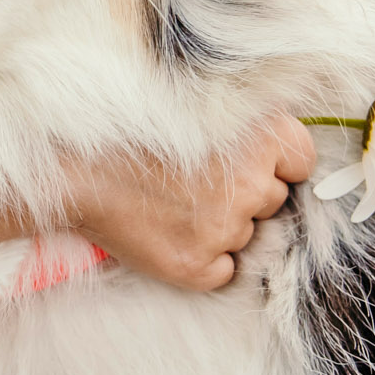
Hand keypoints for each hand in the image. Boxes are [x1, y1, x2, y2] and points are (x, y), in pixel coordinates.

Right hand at [0, 113, 315, 292]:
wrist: (73, 166)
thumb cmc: (133, 128)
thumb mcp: (199, 104)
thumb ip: (246, 123)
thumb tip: (280, 151)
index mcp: (259, 133)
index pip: (301, 160)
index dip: (278, 163)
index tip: (252, 164)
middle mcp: (250, 182)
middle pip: (272, 199)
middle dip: (245, 193)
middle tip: (195, 180)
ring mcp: (225, 228)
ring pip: (245, 235)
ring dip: (222, 226)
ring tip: (172, 201)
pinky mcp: (197, 266)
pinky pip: (223, 271)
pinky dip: (203, 260)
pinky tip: (169, 232)